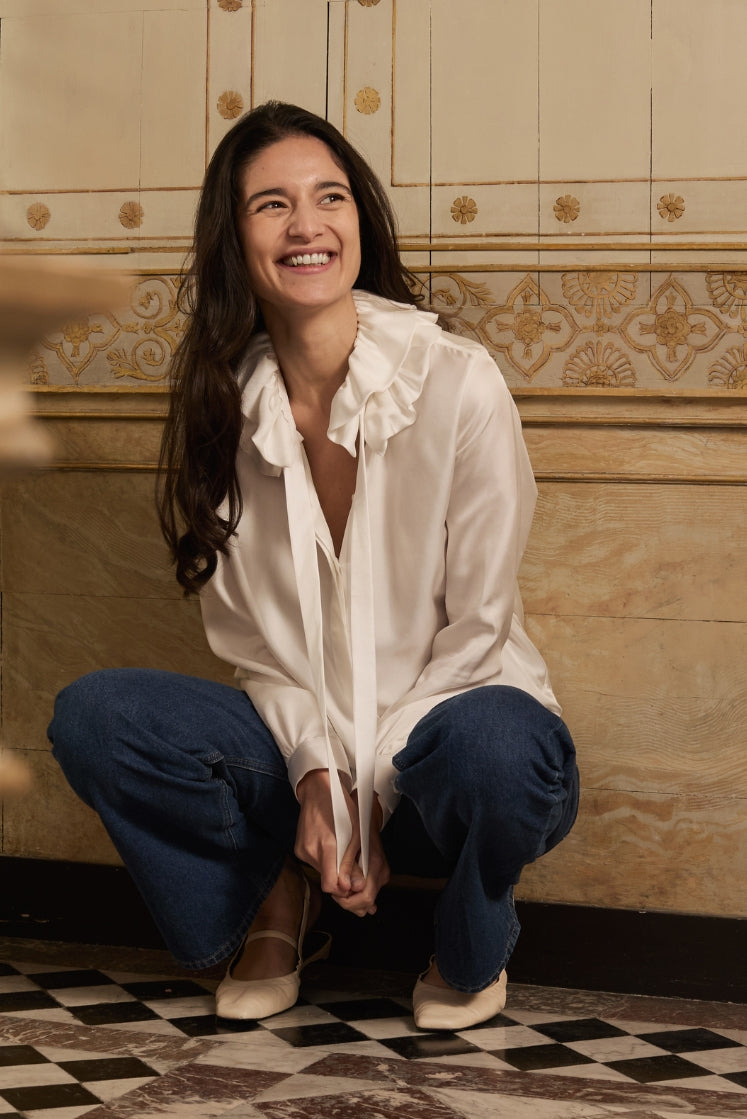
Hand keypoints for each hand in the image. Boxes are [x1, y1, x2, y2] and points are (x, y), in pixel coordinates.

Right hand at [295, 769, 389, 916]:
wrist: (318, 791)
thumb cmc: (341, 807)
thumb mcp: (355, 833)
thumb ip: (352, 862)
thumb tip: (355, 886)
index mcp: (327, 845)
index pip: (331, 885)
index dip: (343, 889)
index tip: (352, 883)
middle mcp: (311, 850)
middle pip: (327, 880)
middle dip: (340, 878)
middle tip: (351, 865)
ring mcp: (302, 850)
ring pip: (321, 872)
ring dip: (333, 868)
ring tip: (340, 850)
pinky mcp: (298, 849)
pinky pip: (314, 862)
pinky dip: (324, 860)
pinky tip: (330, 846)